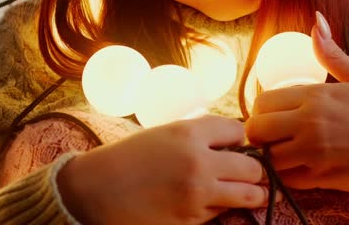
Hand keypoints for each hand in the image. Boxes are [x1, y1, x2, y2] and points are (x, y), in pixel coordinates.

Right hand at [57, 115, 274, 224]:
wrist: (95, 190)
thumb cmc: (126, 159)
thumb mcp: (162, 134)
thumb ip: (196, 137)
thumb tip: (230, 145)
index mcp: (188, 132)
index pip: (238, 132)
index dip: (237, 141)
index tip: (230, 148)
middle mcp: (199, 161)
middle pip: (253, 166)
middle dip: (251, 170)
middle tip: (242, 174)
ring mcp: (198, 193)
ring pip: (250, 194)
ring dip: (249, 194)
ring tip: (242, 193)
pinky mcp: (192, 219)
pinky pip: (223, 213)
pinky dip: (222, 210)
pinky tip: (207, 204)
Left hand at [245, 11, 348, 192]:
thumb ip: (331, 55)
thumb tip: (316, 20)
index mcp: (316, 96)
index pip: (262, 102)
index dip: (262, 111)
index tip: (273, 117)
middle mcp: (311, 123)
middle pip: (256, 130)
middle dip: (260, 134)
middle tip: (274, 137)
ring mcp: (316, 153)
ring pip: (269, 158)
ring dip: (273, 157)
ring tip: (287, 154)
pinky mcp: (325, 178)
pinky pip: (289, 180)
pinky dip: (289, 177)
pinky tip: (302, 170)